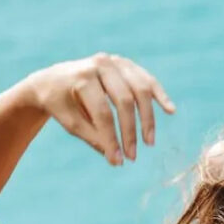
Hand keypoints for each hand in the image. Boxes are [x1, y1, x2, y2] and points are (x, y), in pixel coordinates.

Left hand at [24, 53, 174, 165]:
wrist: (53, 80)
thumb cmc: (60, 103)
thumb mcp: (70, 122)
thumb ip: (94, 138)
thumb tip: (117, 159)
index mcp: (82, 77)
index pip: (102, 113)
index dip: (112, 138)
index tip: (117, 161)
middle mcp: (100, 64)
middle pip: (123, 101)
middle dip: (130, 131)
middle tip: (132, 156)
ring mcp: (115, 62)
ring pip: (140, 90)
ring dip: (147, 118)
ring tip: (149, 142)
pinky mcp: (126, 65)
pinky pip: (146, 80)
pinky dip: (159, 95)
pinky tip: (170, 110)